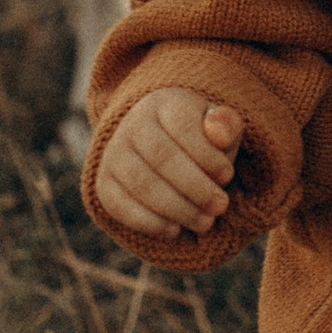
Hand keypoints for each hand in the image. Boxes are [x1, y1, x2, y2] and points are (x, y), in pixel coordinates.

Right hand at [92, 86, 242, 237]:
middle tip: (221, 206)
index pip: (183, 126)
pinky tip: (175, 229)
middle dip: (196, 187)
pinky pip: (120, 206)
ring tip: (206, 222)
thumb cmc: (198, 138)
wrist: (158, 144)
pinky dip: (150, 223)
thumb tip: (218, 131)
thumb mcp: (218, 126)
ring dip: (178, 209)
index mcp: (164, 103)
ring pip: (142, 184)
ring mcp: (114, 153)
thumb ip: (225, 126)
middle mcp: (132, 124)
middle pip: (162, 157)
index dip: (207, 155)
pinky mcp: (104, 183)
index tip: (227, 175)